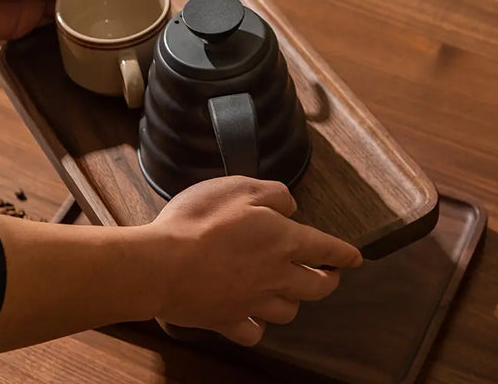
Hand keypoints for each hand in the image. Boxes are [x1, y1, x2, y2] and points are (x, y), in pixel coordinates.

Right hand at [151, 176, 361, 345]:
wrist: (163, 264)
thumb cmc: (200, 221)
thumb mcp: (238, 188)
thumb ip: (272, 194)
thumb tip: (290, 205)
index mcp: (282, 242)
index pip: (325, 247)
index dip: (343, 252)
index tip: (355, 257)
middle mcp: (275, 276)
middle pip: (316, 287)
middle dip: (328, 281)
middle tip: (329, 276)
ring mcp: (252, 302)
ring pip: (289, 311)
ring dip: (295, 302)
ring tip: (290, 293)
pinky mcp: (226, 320)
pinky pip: (252, 332)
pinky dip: (257, 326)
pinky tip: (252, 318)